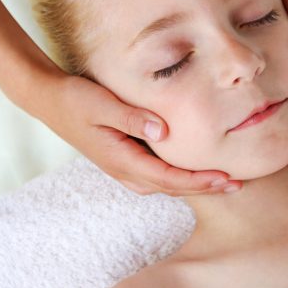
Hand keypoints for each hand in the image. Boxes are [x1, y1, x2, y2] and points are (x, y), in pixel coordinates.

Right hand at [35, 71, 242, 195]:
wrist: (49, 101)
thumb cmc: (75, 99)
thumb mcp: (102, 103)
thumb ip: (132, 118)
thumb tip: (164, 131)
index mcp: (122, 159)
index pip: (169, 177)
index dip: (199, 180)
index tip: (226, 178)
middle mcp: (123, 170)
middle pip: (171, 187)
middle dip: (205, 188)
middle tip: (238, 185)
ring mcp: (122, 168)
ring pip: (164, 185)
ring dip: (193, 186)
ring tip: (222, 182)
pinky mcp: (122, 160)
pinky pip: (156, 177)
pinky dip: (178, 179)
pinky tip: (191, 172)